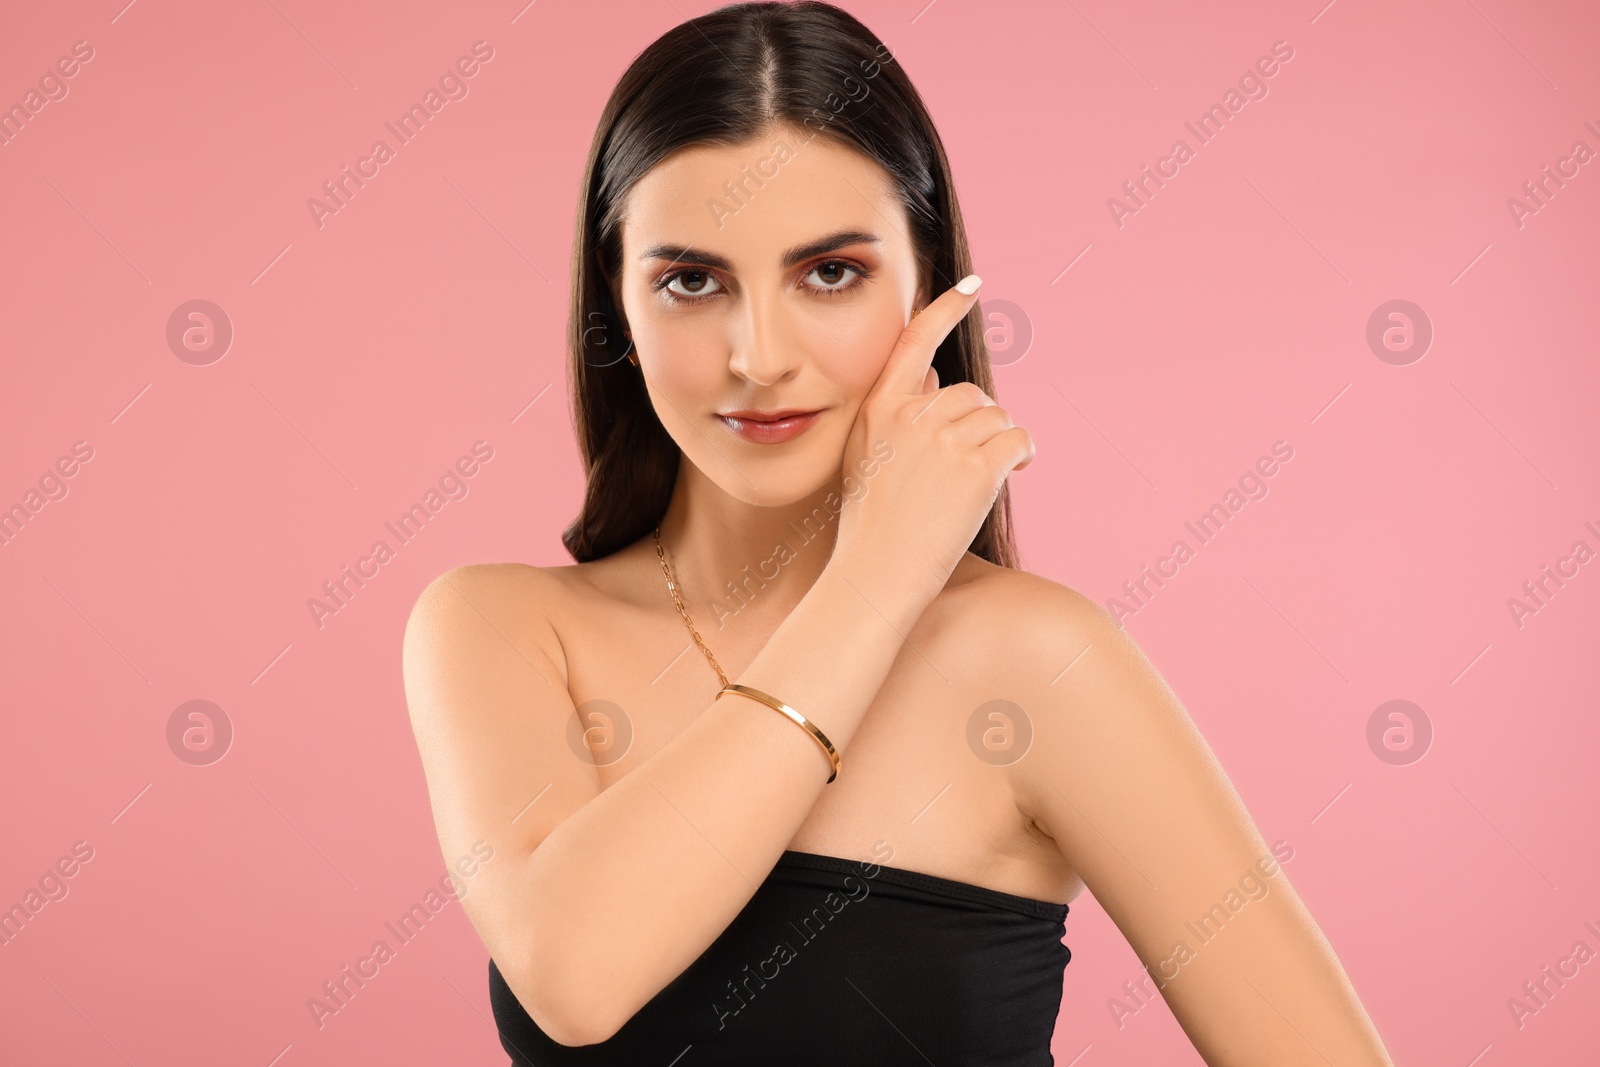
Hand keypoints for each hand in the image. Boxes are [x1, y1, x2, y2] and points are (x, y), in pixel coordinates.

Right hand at [830, 275, 1034, 606]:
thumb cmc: (872, 522)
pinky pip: (1018, 441)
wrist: (877, 573)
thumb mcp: (868, 456)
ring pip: (998, 417)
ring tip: (983, 478)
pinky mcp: (978, 468)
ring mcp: (945, 440)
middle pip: (971, 394)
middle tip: (970, 464)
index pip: (914, 342)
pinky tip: (1015, 473)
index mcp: (881, 408)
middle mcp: (912, 415)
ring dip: (1002, 442)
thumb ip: (897, 413)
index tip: (973, 287)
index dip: (945, 310)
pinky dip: (1024, 455)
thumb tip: (933, 373)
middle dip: (981, 423)